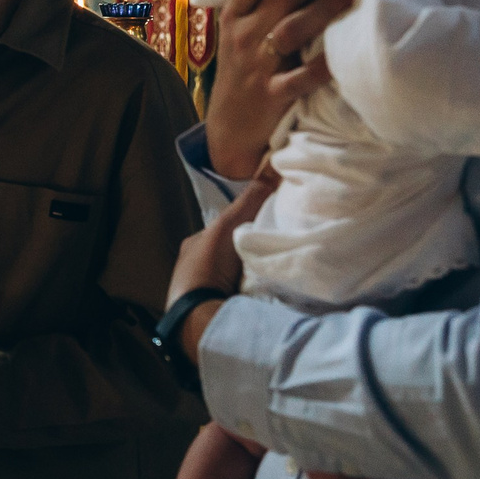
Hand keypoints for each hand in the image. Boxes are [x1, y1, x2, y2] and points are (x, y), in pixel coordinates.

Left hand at [165, 176, 274, 369]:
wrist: (201, 317)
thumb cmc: (207, 267)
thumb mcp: (229, 225)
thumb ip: (252, 198)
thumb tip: (272, 161)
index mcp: (195, 245)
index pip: (228, 227)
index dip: (250, 222)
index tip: (273, 220)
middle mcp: (199, 267)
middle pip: (236, 250)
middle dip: (255, 249)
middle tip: (282, 245)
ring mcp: (208, 291)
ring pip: (241, 273)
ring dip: (258, 272)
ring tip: (283, 268)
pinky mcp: (220, 309)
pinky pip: (244, 294)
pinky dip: (257, 291)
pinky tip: (274, 290)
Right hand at [206, 0, 370, 178]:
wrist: (230, 129)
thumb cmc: (244, 72)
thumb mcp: (240, 34)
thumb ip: (262, 4)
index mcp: (235, 17)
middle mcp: (244, 36)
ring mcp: (257, 66)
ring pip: (292, 28)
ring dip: (325, 6)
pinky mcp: (272, 95)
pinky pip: (301, 77)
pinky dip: (323, 65)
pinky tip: (345, 52)